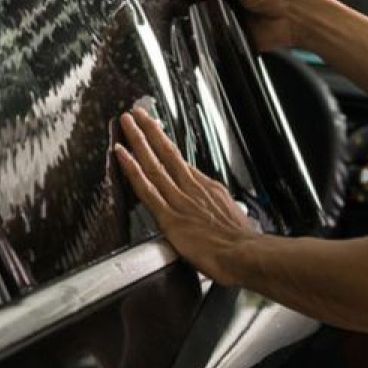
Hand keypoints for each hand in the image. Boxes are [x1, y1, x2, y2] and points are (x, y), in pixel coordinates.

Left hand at [114, 108, 258, 285]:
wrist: (246, 254)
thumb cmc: (242, 244)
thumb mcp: (233, 217)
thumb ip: (217, 209)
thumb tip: (216, 208)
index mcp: (206, 188)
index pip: (180, 162)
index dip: (165, 146)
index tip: (155, 133)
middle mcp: (191, 188)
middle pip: (166, 153)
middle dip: (150, 131)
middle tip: (137, 113)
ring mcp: (178, 200)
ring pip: (153, 164)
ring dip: (138, 141)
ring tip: (126, 123)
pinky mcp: (168, 217)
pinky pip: (145, 188)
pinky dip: (132, 170)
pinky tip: (121, 155)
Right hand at [186, 0, 318, 50]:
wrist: (294, 20)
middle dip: (194, 3)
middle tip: (185, 6)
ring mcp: (227, 14)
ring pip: (205, 17)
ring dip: (201, 20)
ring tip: (195, 19)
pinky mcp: (230, 32)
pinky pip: (214, 35)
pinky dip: (210, 35)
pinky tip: (205, 34)